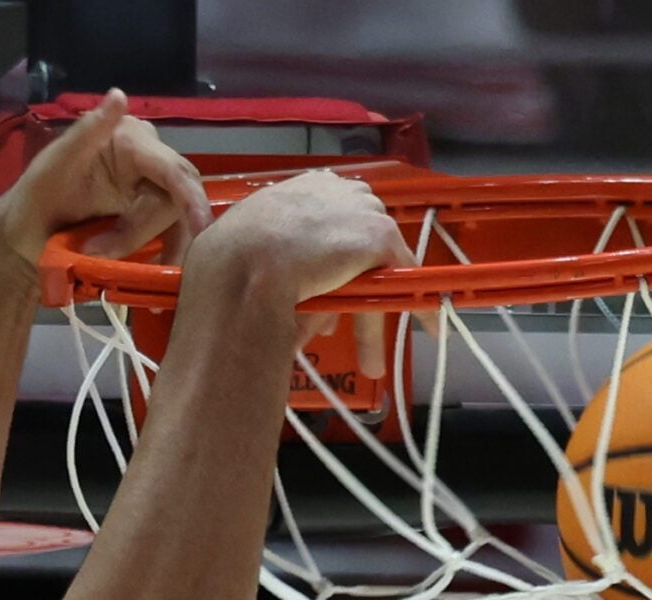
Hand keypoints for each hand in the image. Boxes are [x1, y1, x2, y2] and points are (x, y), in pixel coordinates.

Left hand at [0, 90, 212, 270]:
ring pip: (174, 219)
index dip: (189, 197)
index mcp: (128, 139)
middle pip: (177, 196)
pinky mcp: (147, 211)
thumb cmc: (35, 198)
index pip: (170, 167)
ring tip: (101, 255)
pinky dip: (161, 253)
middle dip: (147, 229)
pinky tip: (147, 273)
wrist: (26, 235)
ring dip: (143, 243)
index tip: (200, 227)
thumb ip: (87, 132)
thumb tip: (119, 96)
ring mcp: (149, 186)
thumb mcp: (56, 165)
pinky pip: (168, 233)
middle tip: (105, 251)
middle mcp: (147, 158)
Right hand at [181, 170, 415, 377]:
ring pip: (377, 263)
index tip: (329, 287)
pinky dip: (415, 304)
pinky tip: (424, 328)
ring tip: (372, 358)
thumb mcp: (244, 250)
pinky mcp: (377, 236)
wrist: (241, 264)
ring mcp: (358, 210)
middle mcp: (333, 189)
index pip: (330, 215)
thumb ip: (269, 258)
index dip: (334, 257)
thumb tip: (288, 296)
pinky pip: (405, 272)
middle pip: (359, 236)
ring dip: (376, 308)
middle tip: (345, 324)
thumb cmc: (227, 264)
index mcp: (298, 188)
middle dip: (356, 281)